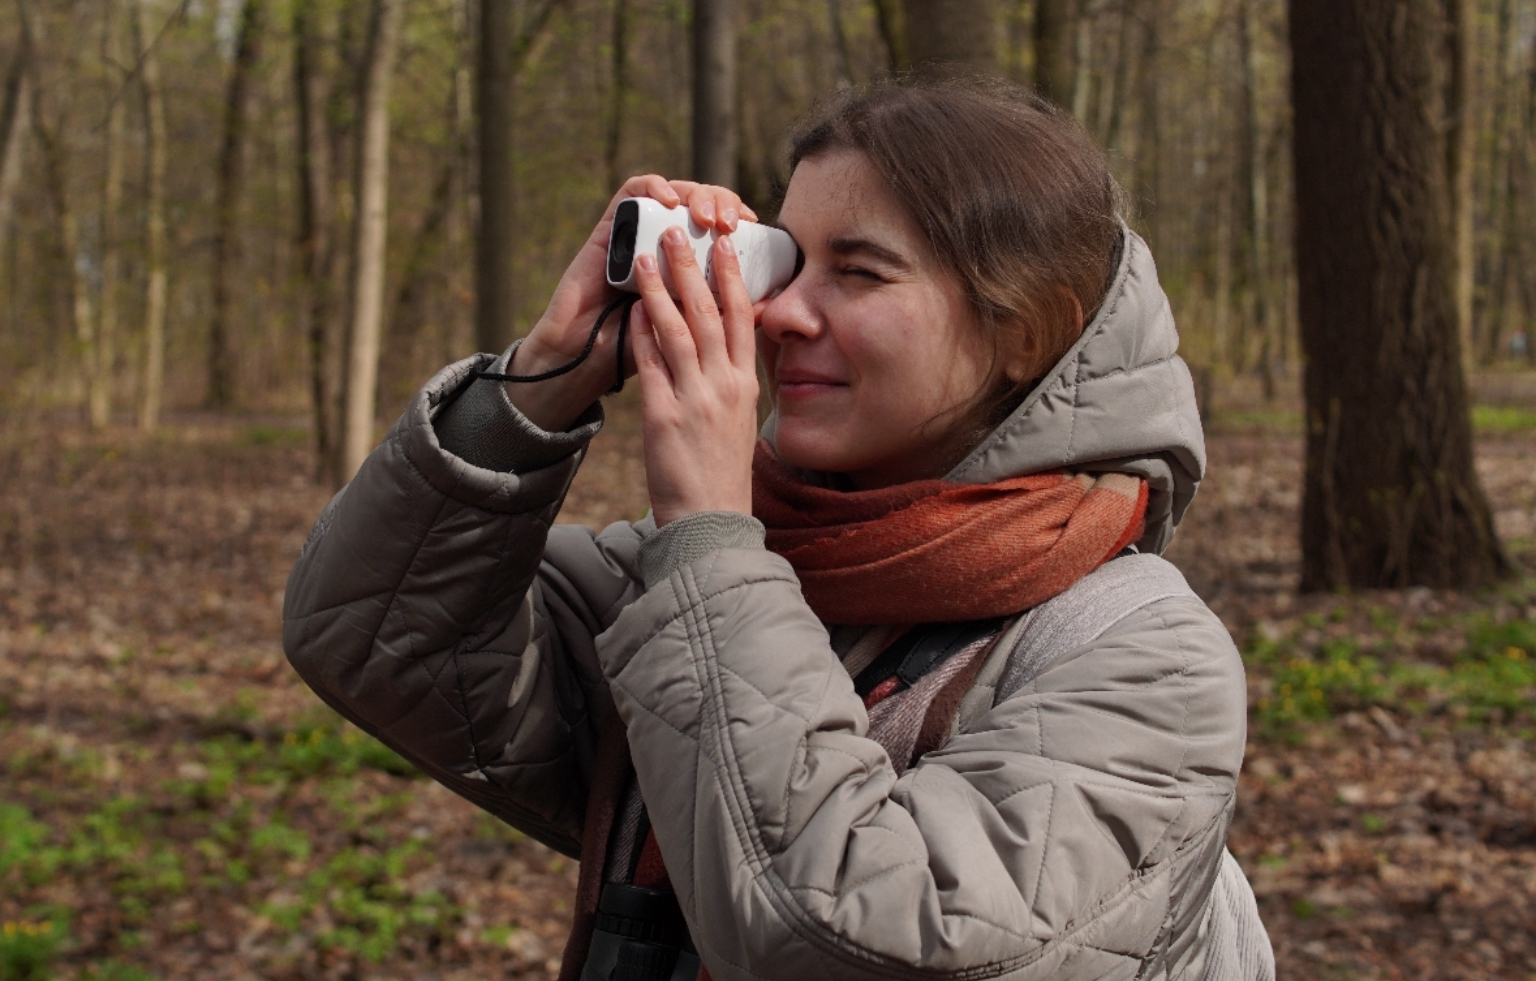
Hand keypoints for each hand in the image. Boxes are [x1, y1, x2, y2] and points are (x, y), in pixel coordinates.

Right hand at [508, 177, 757, 432]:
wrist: (589, 360)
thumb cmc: (641, 353)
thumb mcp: (693, 334)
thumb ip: (727, 318)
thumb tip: (771, 305)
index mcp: (690, 262)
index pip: (721, 223)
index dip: (740, 216)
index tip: (754, 227)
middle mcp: (666, 242)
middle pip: (702, 202)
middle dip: (722, 202)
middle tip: (731, 222)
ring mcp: (639, 232)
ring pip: (674, 192)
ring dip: (694, 194)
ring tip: (705, 215)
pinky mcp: (610, 228)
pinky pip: (631, 192)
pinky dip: (653, 187)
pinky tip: (669, 201)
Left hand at [630, 226, 759, 526]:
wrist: (711, 520)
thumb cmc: (722, 473)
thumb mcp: (739, 420)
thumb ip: (731, 382)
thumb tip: (724, 349)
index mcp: (745, 384)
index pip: (742, 317)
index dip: (732, 276)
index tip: (725, 242)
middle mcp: (724, 385)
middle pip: (709, 312)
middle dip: (692, 266)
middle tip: (679, 229)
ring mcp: (695, 399)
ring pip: (677, 329)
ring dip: (660, 286)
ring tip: (646, 253)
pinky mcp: (664, 416)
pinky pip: (651, 364)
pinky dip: (642, 332)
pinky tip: (632, 307)